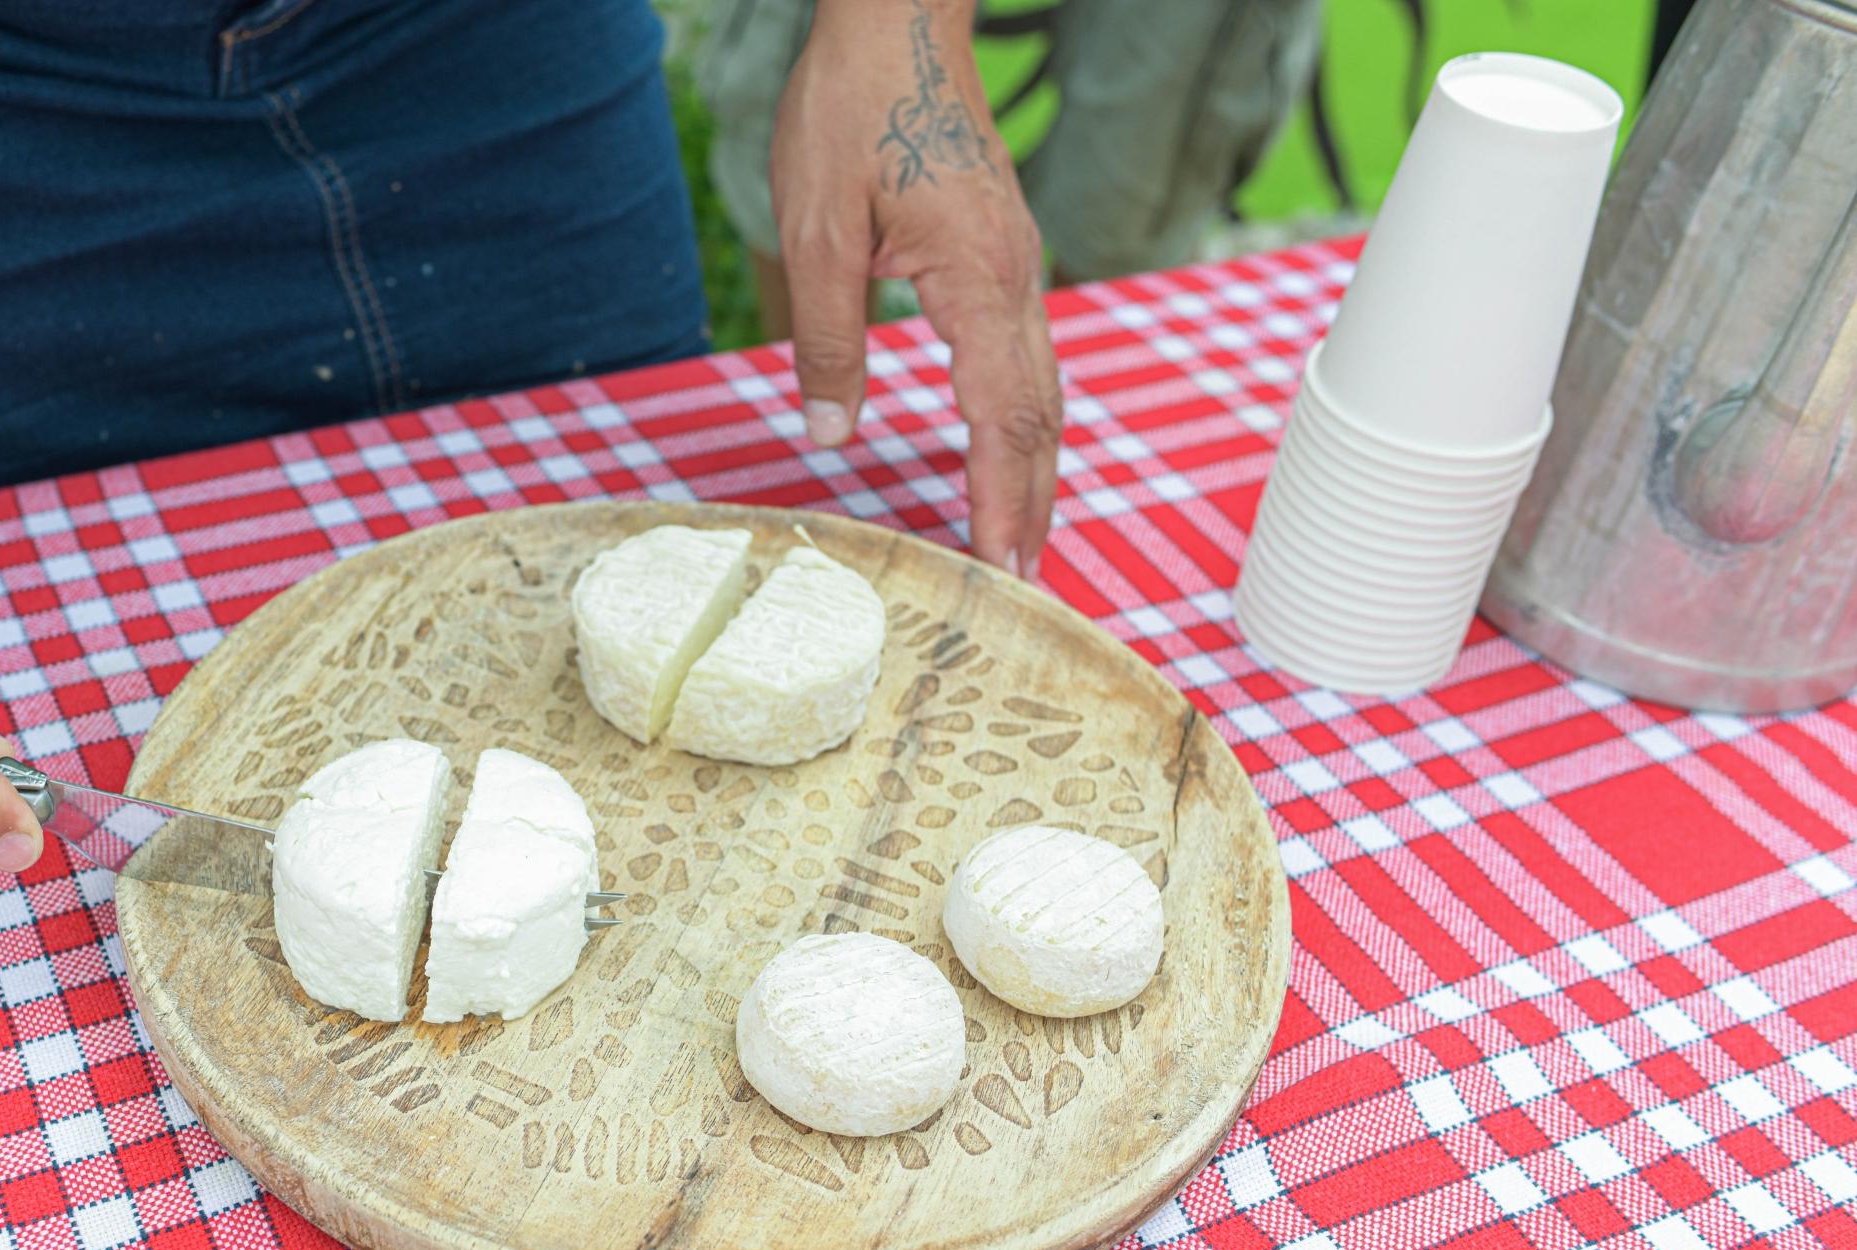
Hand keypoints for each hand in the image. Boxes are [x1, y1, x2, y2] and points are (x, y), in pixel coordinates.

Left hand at [771, 0, 1063, 574]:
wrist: (898, 21)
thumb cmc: (855, 109)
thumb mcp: (817, 230)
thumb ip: (828, 338)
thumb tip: (830, 432)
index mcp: (977, 281)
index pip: (1000, 419)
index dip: (1001, 503)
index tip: (1001, 570)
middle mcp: (1017, 281)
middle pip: (1038, 419)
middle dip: (1032, 506)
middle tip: (1021, 585)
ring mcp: (1019, 267)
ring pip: (1042, 391)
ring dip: (1035, 471)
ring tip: (1023, 540)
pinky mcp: (1004, 255)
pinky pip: (1028, 357)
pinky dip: (1024, 421)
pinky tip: (1010, 450)